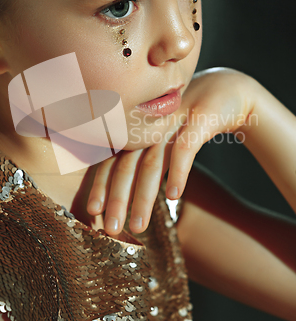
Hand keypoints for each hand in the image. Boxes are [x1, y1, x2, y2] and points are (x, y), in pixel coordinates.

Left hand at [87, 68, 256, 235]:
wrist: (227, 90)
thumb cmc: (189, 121)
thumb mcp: (164, 138)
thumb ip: (146, 159)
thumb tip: (125, 192)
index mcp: (138, 131)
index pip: (112, 159)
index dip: (101, 185)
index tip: (92, 212)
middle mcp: (150, 126)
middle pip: (127, 165)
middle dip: (117, 198)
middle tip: (110, 229)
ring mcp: (173, 122)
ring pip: (153, 162)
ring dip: (143, 196)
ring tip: (138, 226)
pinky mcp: (199, 119)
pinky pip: (185, 149)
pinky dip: (178, 172)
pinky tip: (173, 197)